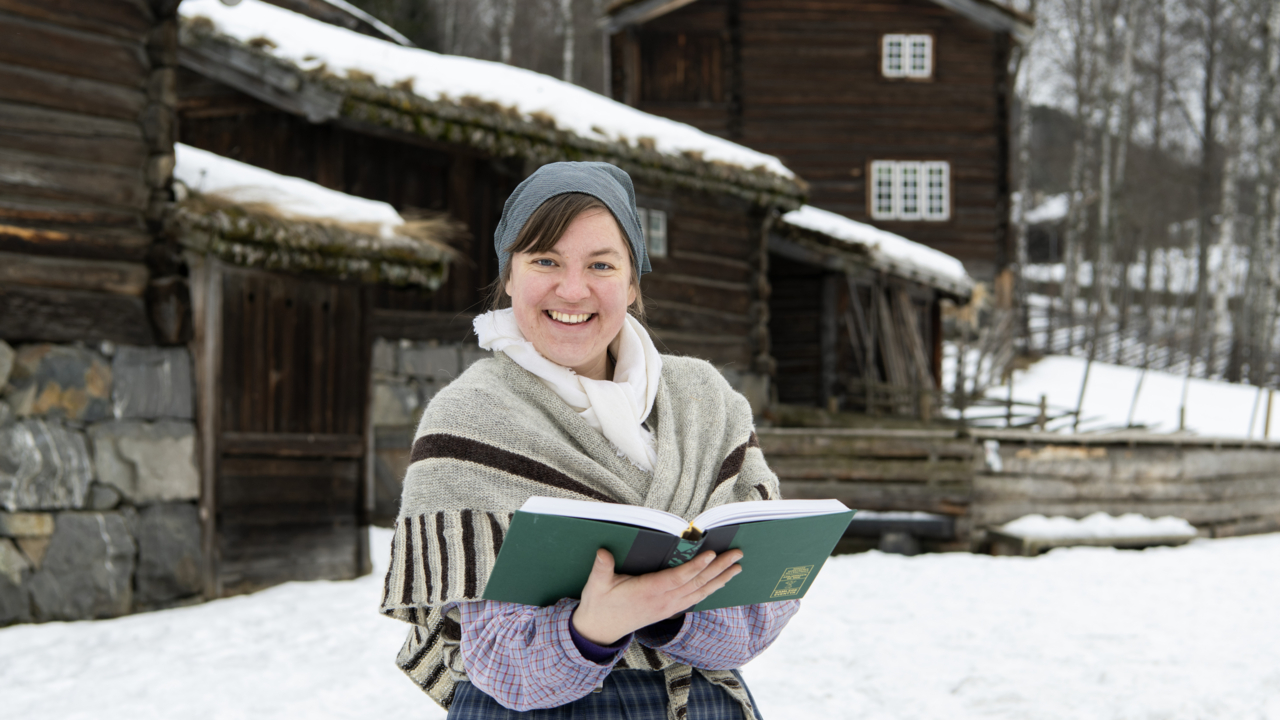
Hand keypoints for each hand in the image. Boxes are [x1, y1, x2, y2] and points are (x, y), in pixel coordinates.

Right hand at [570, 547, 742, 645]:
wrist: (600, 631)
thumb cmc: (599, 605)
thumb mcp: (595, 586)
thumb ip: (601, 569)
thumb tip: (603, 553)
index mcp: (648, 592)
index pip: (677, 578)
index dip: (695, 567)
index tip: (711, 554)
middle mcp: (663, 601)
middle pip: (696, 584)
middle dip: (718, 569)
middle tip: (737, 555)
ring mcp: (668, 608)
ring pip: (700, 593)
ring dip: (720, 579)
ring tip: (737, 568)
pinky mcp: (668, 610)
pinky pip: (694, 599)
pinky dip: (710, 589)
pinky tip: (720, 582)